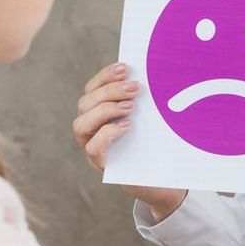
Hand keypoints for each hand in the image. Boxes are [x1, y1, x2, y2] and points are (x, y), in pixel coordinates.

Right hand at [73, 62, 186, 220]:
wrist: (163, 177)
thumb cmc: (154, 141)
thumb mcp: (149, 116)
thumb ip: (144, 99)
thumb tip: (155, 72)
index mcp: (99, 111)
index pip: (92, 88)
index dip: (105, 76)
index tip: (125, 68)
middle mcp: (90, 128)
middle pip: (85, 103)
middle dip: (109, 91)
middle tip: (135, 88)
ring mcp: (92, 146)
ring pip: (81, 124)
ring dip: (105, 110)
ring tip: (131, 107)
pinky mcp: (101, 164)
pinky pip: (93, 148)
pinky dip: (108, 134)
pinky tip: (127, 126)